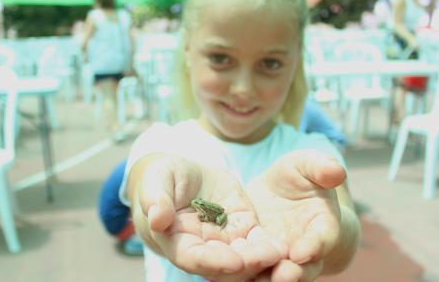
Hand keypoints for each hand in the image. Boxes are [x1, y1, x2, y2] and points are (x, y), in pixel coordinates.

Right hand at [134, 156, 284, 281]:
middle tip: (266, 258)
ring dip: (261, 260)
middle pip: (224, 266)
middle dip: (245, 265)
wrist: (184, 173)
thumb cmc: (164, 177)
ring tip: (279, 253)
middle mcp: (203, 247)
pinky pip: (258, 242)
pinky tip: (284, 247)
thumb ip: (155, 197)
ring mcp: (225, 240)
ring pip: (245, 258)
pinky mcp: (244, 228)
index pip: (193, 258)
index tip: (232, 261)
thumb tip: (156, 218)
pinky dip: (270, 247)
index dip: (212, 262)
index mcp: (177, 240)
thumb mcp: (157, 178)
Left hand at [246, 149, 346, 281]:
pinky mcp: (257, 261)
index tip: (302, 252)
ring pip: (275, 275)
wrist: (277, 194)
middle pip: (302, 268)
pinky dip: (240, 274)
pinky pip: (250, 272)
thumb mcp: (306, 165)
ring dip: (265, 279)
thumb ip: (320, 167)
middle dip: (292, 273)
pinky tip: (223, 274)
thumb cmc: (297, 177)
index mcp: (323, 226)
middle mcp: (304, 250)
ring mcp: (281, 259)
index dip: (314, 246)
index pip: (323, 239)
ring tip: (251, 279)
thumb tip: (337, 171)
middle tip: (281, 276)